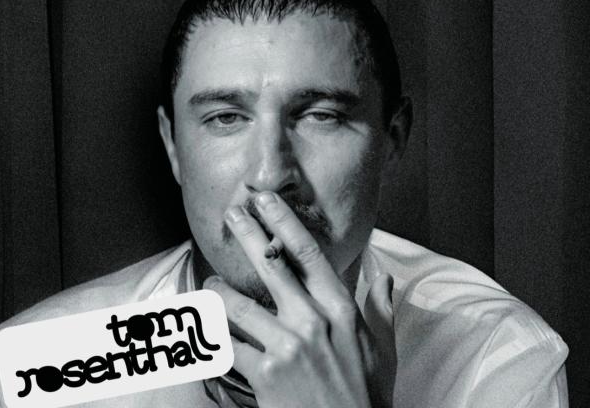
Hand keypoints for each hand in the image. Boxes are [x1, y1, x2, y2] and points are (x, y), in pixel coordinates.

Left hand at [203, 192, 395, 407]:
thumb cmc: (366, 397)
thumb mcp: (382, 350)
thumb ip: (381, 309)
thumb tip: (384, 276)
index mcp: (341, 310)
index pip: (309, 254)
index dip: (285, 222)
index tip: (268, 201)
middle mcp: (312, 321)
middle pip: (271, 266)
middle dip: (247, 234)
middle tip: (232, 214)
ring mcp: (287, 347)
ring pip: (237, 305)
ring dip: (218, 292)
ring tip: (210, 285)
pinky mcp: (264, 374)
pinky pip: (227, 346)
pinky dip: (212, 338)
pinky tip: (205, 331)